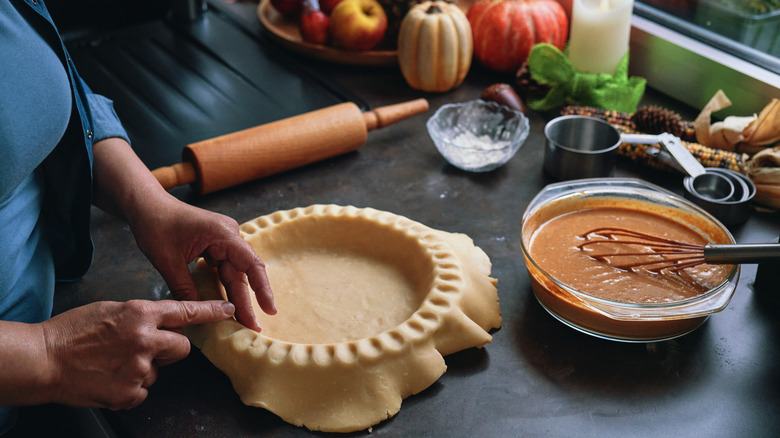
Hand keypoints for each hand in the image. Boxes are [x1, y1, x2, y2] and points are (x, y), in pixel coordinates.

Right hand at [41, 299, 234, 409]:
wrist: (43, 360)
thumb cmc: (71, 332)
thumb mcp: (110, 310)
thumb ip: (139, 317)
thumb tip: (157, 324)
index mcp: (140, 314)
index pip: (185, 310)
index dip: (210, 311)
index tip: (229, 310)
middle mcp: (145, 339)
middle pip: (181, 347)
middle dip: (169, 349)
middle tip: (144, 349)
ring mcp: (139, 367)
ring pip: (159, 370)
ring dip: (143, 369)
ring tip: (113, 364)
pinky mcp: (130, 392)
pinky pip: (143, 390)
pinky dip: (129, 388)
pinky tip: (109, 379)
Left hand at [129, 198, 276, 330]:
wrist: (147, 205)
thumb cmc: (156, 225)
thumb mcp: (168, 260)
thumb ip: (185, 288)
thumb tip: (198, 315)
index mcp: (223, 234)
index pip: (250, 264)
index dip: (262, 288)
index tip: (269, 309)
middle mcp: (229, 236)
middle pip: (242, 273)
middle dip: (246, 301)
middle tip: (253, 328)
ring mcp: (223, 240)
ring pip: (233, 274)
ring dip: (237, 297)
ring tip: (244, 322)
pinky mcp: (215, 246)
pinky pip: (223, 270)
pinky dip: (225, 288)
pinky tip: (229, 305)